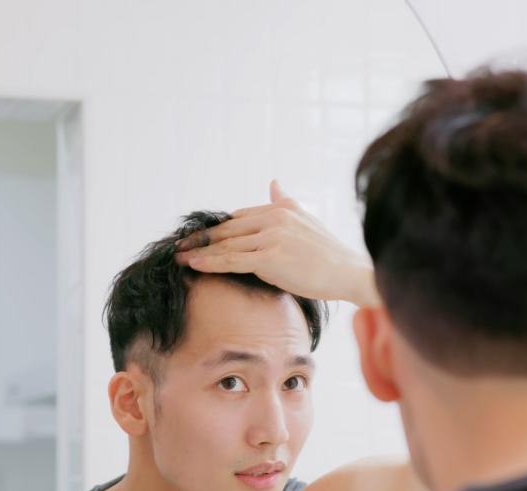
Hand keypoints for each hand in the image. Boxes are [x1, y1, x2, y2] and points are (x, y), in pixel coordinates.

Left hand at [174, 180, 378, 306]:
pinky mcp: (270, 258)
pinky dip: (210, 262)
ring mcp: (272, 236)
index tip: (197, 235)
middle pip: (229, 229)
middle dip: (201, 238)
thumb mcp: (306, 220)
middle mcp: (275, 217)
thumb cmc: (329, 254)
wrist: (349, 273)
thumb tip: (273, 182)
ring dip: (199, 251)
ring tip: (179, 257)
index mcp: (281, 207)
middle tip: (178, 245)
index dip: (216, 228)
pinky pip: (233, 260)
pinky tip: (194, 265)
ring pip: (227, 245)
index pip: (239, 217)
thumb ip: (285, 202)